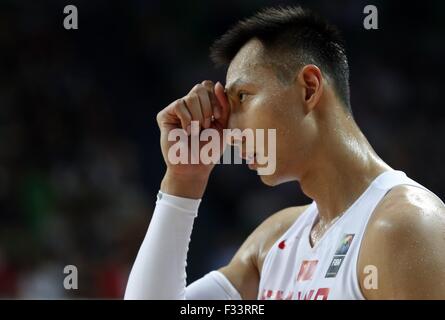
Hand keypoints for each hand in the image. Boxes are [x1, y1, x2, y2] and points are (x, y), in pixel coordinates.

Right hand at [156, 80, 229, 197]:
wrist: (195, 166)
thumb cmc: (210, 149)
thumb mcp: (224, 124)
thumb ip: (224, 104)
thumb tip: (217, 84)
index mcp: (203, 105)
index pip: (209, 86)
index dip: (216, 99)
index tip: (219, 117)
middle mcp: (189, 105)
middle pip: (200, 87)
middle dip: (208, 107)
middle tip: (207, 126)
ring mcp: (176, 109)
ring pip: (190, 97)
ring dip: (199, 116)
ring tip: (197, 131)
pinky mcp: (165, 115)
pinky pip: (179, 105)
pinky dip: (187, 119)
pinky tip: (186, 131)